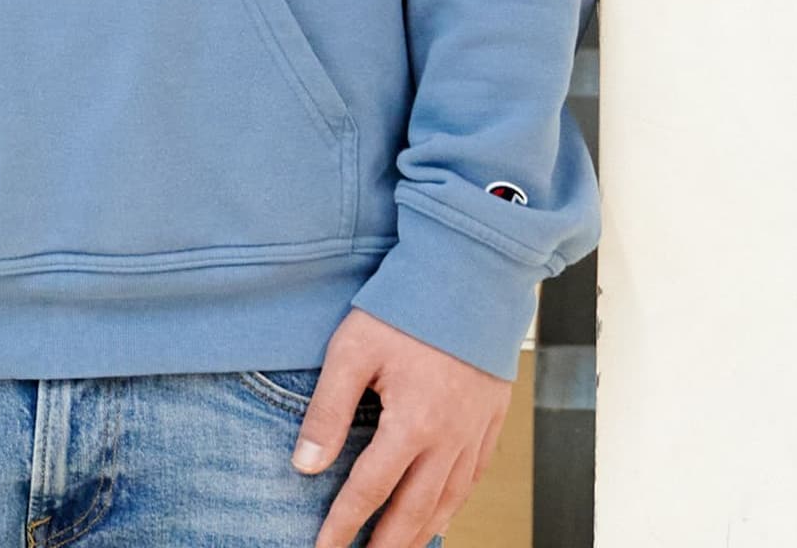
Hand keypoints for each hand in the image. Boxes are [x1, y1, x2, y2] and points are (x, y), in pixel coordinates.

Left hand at [299, 308, 511, 547]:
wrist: (472, 275)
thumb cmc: (407, 307)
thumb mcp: (352, 351)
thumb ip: (327, 411)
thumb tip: (304, 466)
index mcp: (413, 425)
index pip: (370, 492)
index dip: (344, 527)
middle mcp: (450, 439)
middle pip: (415, 512)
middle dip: (387, 546)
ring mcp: (476, 433)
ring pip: (449, 501)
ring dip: (422, 533)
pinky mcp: (492, 420)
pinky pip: (475, 478)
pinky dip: (455, 503)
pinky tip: (441, 512)